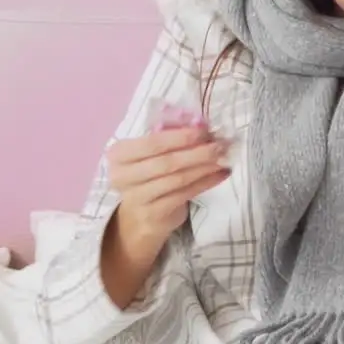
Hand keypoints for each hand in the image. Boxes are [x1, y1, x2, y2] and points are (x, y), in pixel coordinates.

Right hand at [106, 126, 230, 249]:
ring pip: (178, 178)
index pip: (152, 142)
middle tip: (221, 145)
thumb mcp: (148, 156)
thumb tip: (200, 124)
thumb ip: (167, 138)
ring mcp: (136, 198)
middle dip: (197, 152)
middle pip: (166, 161)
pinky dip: (205, 182)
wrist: (137, 219)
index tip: (204, 130)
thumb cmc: (146, 178)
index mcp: (119, 155)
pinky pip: (185, 194)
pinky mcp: (153, 215)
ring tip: (223, 158)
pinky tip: (220, 174)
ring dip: (204, 167)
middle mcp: (122, 176)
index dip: (180, 136)